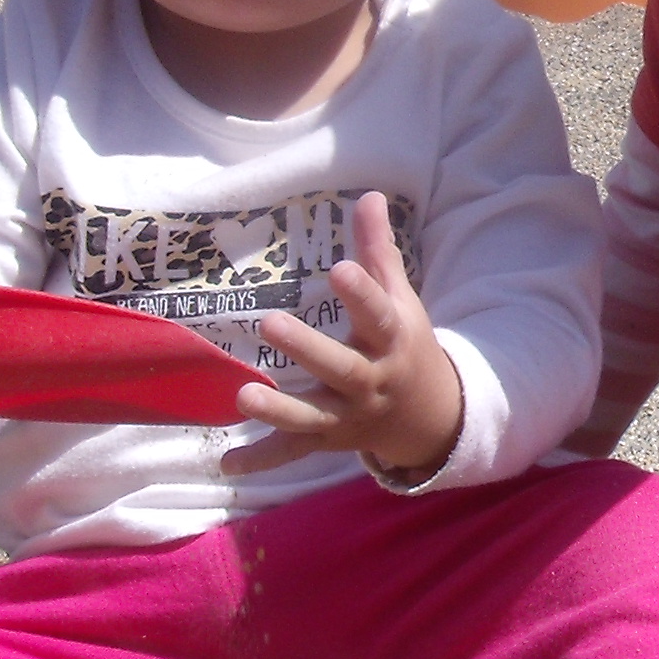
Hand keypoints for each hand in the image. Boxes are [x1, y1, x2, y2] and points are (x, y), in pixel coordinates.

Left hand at [226, 193, 463, 480]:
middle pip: (341, 368)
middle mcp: (371, 381)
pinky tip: (228, 462)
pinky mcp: (328, 440)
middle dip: (307, 349)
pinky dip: (262, 458)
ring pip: (313, 416)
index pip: (378, 314)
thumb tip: (371, 195)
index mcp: (392, 340)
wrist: (430, 417)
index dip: (361, 292)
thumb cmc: (405, 344)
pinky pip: (293, 450)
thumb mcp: (402, 299)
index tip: (338, 268)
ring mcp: (348, 415)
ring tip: (243, 395)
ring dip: (279, 409)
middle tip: (270, 322)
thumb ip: (380, 251)